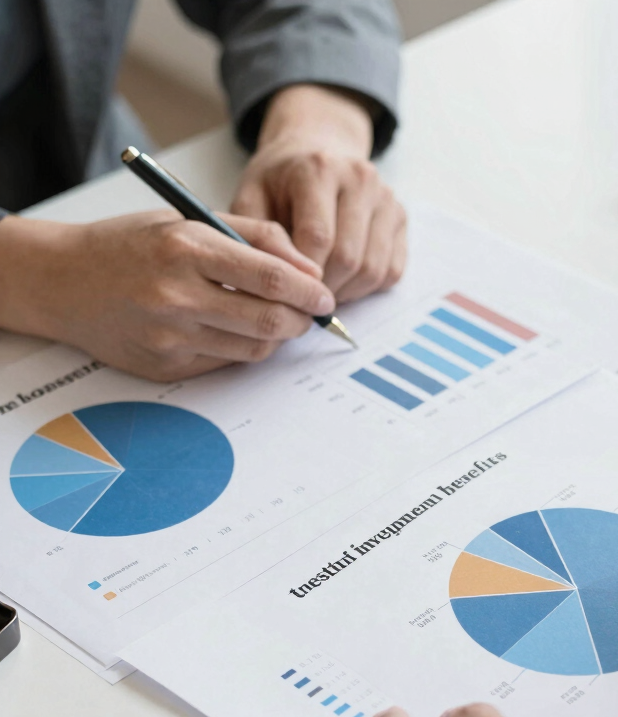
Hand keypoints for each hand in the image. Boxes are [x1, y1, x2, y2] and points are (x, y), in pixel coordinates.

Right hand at [0, 211, 335, 380]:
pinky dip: (243, 348)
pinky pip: (227, 362)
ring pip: (254, 348)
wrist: (62, 281)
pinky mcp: (166, 366)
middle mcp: (176, 294)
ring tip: (274, 319)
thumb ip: (255, 236)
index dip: (309, 291)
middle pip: (269, 320)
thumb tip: (309, 269)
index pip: (270, 277)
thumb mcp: (189, 219)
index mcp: (185, 246)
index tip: (325, 296)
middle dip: (302, 321)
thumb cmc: (132, 246)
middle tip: (311, 314)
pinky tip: (234, 329)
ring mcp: (170, 335)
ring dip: (277, 337)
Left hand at [232, 84, 405, 302]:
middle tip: (303, 297)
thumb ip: (257, 236)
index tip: (287, 290)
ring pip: (373, 269)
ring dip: (347, 292)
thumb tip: (275, 281)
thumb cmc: (280, 181)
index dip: (303, 274)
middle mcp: (360, 178)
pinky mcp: (400, 217)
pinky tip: (344, 281)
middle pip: (349, 257)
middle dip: (324, 288)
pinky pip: (392, 271)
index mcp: (319, 168)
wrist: (317, 151)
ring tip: (322, 291)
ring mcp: (386, 197)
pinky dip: (368, 288)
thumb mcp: (251, 196)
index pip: (318, 237)